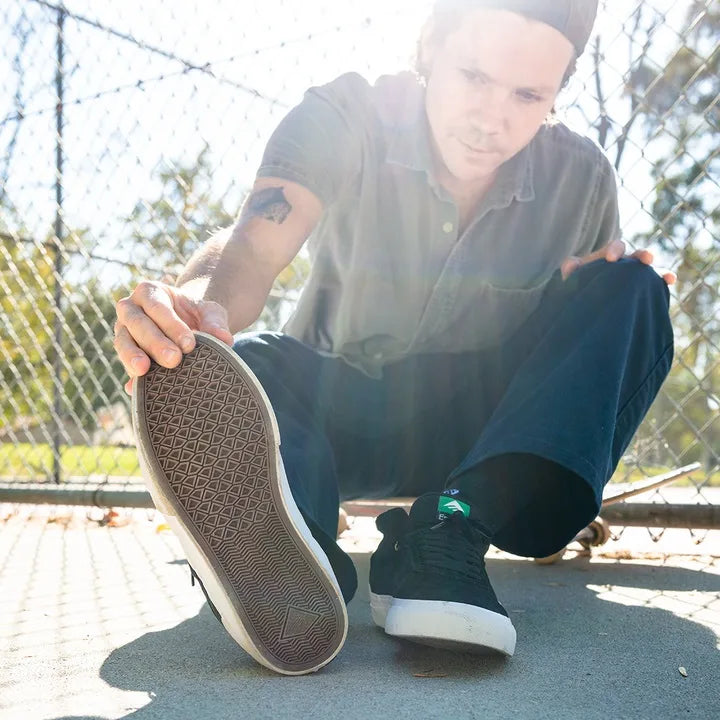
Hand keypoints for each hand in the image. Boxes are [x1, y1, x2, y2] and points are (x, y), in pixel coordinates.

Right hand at [113, 280, 233, 394]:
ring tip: (143, 371)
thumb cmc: (198, 314)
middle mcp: (131, 308)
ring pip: (123, 342)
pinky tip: (134, 388)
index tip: (189, 345)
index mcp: (150, 291)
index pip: (157, 306)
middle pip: (138, 324)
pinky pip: (125, 365)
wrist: (190, 324)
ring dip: (132, 357)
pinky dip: (130, 377)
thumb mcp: (210, 312)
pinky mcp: (125, 353)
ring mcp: (124, 331)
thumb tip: (224, 339)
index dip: (171, 325)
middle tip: (173, 360)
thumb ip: (216, 322)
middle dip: (155, 342)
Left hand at [560, 239, 675, 285]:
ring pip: (649, 270)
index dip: (615, 250)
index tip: (612, 259)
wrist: (583, 300)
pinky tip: (670, 282)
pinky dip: (664, 281)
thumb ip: (570, 269)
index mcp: (608, 256)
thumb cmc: (577, 283)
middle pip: (636, 254)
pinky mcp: (641, 288)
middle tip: (646, 259)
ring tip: (668, 276)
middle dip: (642, 255)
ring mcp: (634, 275)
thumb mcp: (571, 276)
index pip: (614, 247)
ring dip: (659, 270)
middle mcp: (625, 263)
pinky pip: (655, 284)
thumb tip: (571, 265)